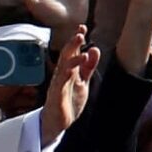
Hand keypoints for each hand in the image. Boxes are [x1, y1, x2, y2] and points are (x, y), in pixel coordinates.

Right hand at [39, 26, 98, 144]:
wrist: (57, 124)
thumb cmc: (68, 102)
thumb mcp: (83, 83)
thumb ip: (89, 67)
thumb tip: (95, 49)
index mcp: (69, 71)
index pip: (72, 52)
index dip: (77, 40)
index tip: (82, 27)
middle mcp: (62, 75)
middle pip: (66, 55)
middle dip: (73, 43)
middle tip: (80, 32)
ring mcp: (59, 84)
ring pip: (64, 66)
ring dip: (72, 56)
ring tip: (81, 48)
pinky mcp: (57, 95)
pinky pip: (60, 83)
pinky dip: (66, 74)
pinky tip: (71, 69)